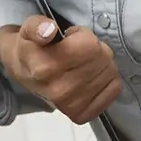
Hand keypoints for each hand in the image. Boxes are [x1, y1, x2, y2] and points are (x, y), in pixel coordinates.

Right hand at [0, 16, 120, 123]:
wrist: (25, 74)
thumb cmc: (32, 49)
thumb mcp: (28, 29)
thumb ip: (37, 26)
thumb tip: (49, 30)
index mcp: (44, 68)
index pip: (88, 44)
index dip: (80, 35)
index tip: (67, 38)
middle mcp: (59, 91)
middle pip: (101, 57)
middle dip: (92, 48)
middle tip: (76, 51)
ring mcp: (72, 105)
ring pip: (110, 71)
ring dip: (100, 63)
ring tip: (81, 63)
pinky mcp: (83, 114)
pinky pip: (114, 88)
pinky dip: (107, 78)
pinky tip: (89, 76)